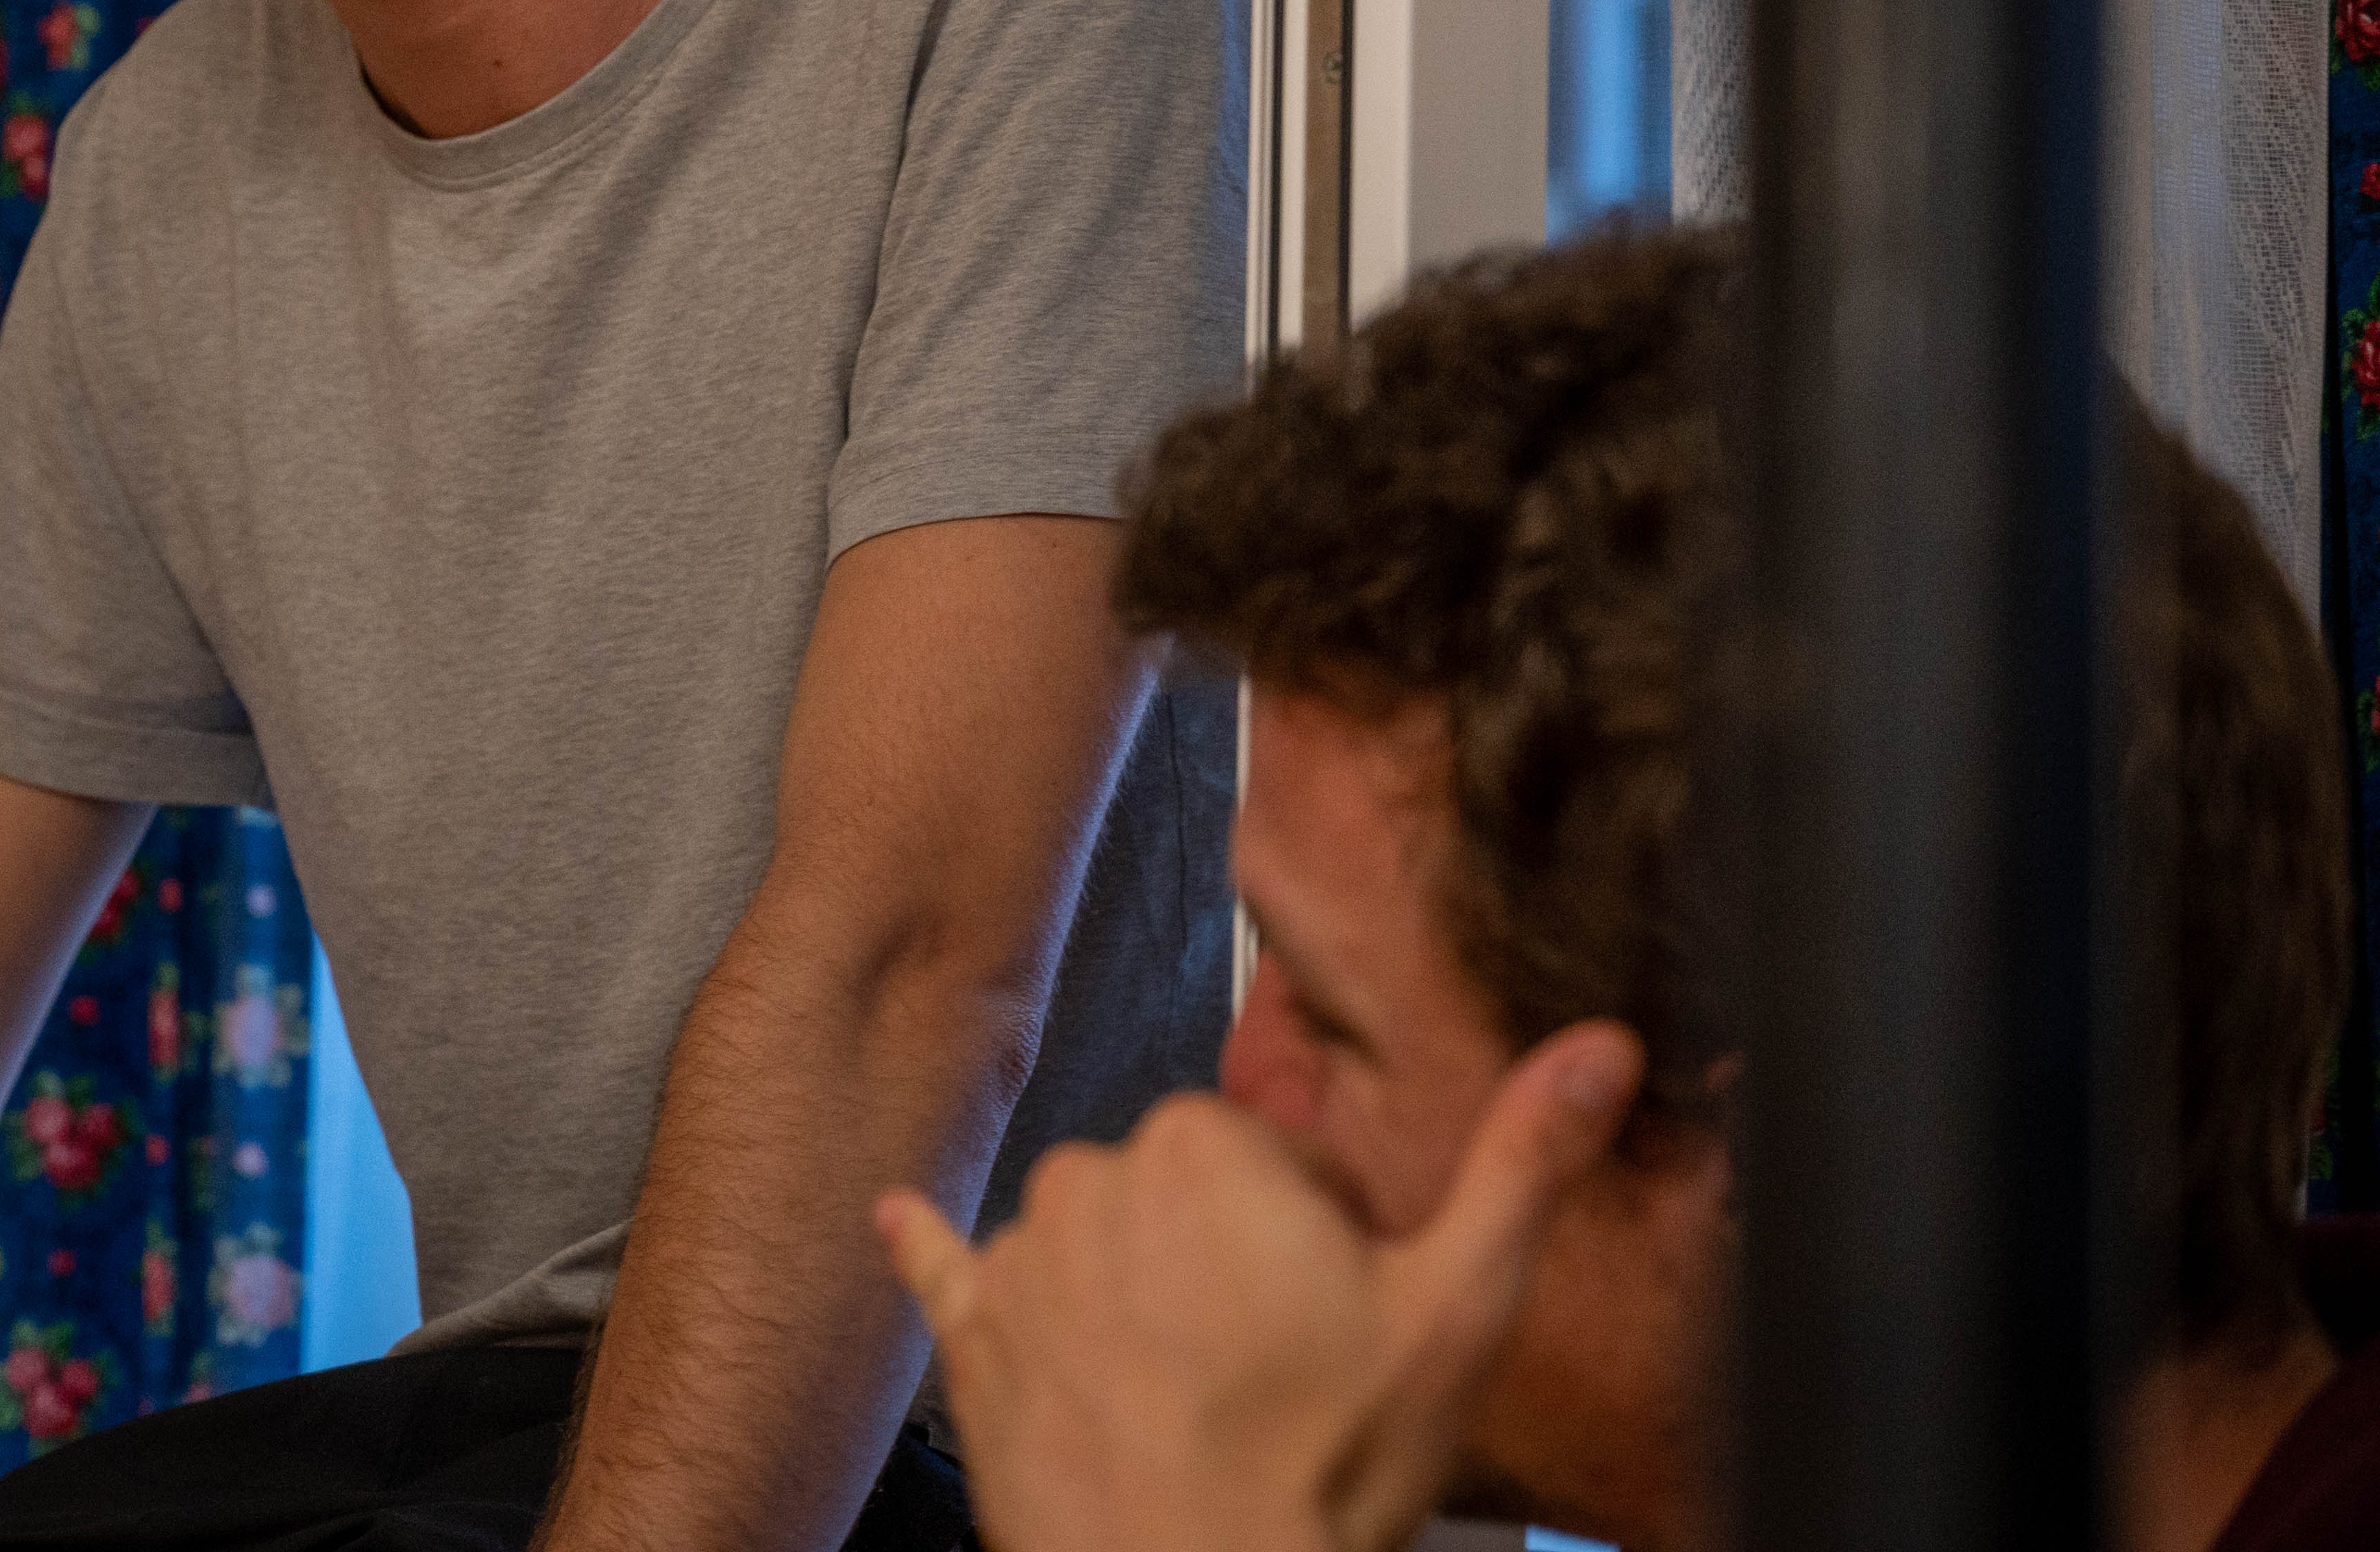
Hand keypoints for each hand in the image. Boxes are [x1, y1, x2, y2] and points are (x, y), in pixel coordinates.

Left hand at [873, 1020, 1643, 1551]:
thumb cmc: (1327, 1465)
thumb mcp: (1457, 1309)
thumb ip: (1526, 1161)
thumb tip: (1605, 1045)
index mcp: (1203, 1143)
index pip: (1266, 1151)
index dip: (1312, 1226)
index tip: (1332, 1303)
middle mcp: (1091, 1176)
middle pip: (1174, 1188)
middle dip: (1224, 1254)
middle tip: (1274, 1360)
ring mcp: (1020, 1257)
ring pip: (1092, 1239)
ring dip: (1132, 1291)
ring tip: (1195, 1392)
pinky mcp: (970, 1337)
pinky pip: (946, 1267)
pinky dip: (937, 1254)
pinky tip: (905, 1220)